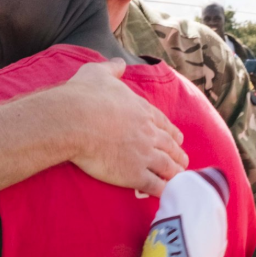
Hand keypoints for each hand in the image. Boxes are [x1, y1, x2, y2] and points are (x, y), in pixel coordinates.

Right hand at [58, 59, 187, 196]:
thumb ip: (111, 68)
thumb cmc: (83, 96)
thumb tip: (119, 62)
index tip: (177, 140)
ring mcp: (145, 155)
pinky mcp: (135, 174)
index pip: (165, 124)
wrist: (74, 120)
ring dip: (175, 173)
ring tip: (178, 179)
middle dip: (178, 155)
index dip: (172, 134)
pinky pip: (156, 186)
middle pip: (171, 147)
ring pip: (169, 167)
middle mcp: (149, 133)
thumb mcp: (98, 73)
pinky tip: (167, 194)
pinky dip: (164, 190)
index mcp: (142, 110)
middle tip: (182, 162)